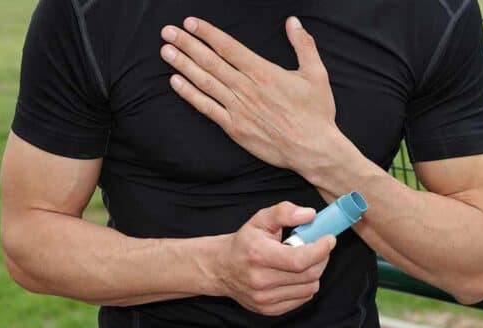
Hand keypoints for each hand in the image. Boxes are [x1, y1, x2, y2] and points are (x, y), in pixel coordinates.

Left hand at [159, 16, 352, 177]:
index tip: (190, 23)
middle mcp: (246, 88)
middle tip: (167, 32)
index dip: (207, 33)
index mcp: (264, 72)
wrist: (313, 149)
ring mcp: (238, 109)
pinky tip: (176, 83)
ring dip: (183, 65)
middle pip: (210, 61)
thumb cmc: (316, 114)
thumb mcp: (316, 74)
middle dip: (187, 44)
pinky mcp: (235, 128)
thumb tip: (293, 22)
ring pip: (205, 82)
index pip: (229, 47)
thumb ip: (303, 45)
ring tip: (166, 51)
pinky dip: (190, 95)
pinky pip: (207, 108)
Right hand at [213, 201, 335, 315]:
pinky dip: (306, 285)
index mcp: (259, 255)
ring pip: (309, 288)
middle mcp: (260, 280)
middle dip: (321, 259)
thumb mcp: (261, 219)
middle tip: (320, 247)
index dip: (320, 250)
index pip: (299, 260)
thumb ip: (284, 212)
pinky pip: (303, 299)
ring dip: (315, 273)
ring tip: (304, 261)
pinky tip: (296, 275)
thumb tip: (309, 215)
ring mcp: (265, 298)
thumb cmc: (245, 242)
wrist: (222, 267)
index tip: (329, 239)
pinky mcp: (269, 310)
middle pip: (308, 275)